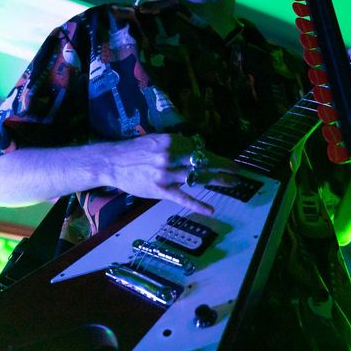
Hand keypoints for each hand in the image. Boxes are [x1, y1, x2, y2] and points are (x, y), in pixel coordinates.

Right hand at [105, 133, 239, 214]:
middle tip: (238, 170)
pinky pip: (183, 198)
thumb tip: (196, 149)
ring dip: (218, 181)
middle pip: (204, 162)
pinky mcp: (160, 189)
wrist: (113, 162)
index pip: (200, 149)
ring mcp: (166, 174)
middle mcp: (171, 156)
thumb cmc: (135, 151)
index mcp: (172, 142)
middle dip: (223, 166)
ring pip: (198, 178)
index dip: (215, 156)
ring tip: (232, 183)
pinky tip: (211, 210)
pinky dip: (198, 204)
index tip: (226, 161)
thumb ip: (177, 144)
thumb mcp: (158, 140)